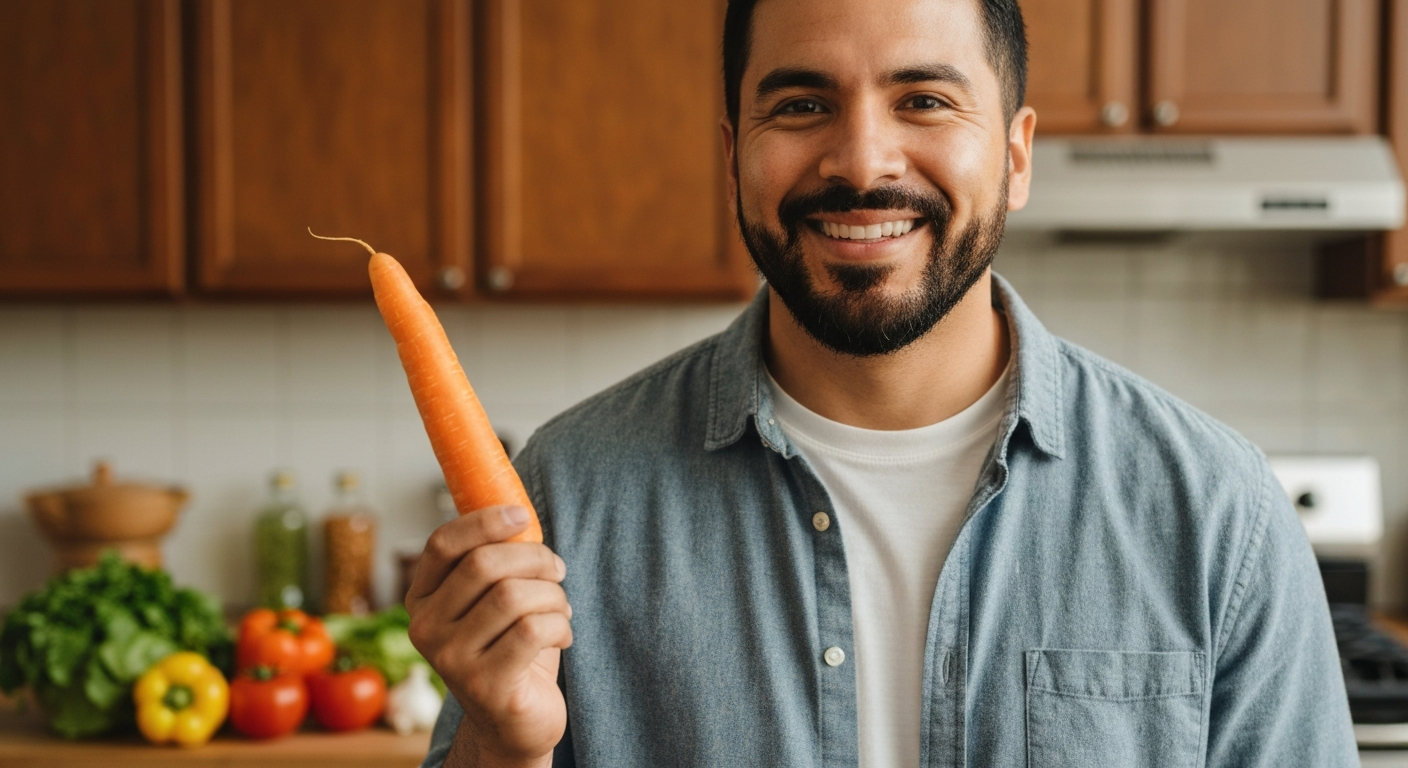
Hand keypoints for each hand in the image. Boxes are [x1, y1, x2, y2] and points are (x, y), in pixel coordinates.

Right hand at [407, 505, 570, 766]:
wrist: (515, 721)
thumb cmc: (509, 648)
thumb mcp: (493, 601)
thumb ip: (495, 560)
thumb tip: (515, 511)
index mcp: (422, 600)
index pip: (443, 544)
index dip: (485, 522)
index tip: (522, 516)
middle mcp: (425, 630)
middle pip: (484, 564)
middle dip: (535, 559)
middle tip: (557, 571)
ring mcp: (451, 660)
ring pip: (512, 595)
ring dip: (553, 595)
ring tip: (560, 608)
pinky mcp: (485, 685)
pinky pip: (532, 629)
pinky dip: (560, 624)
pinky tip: (562, 635)